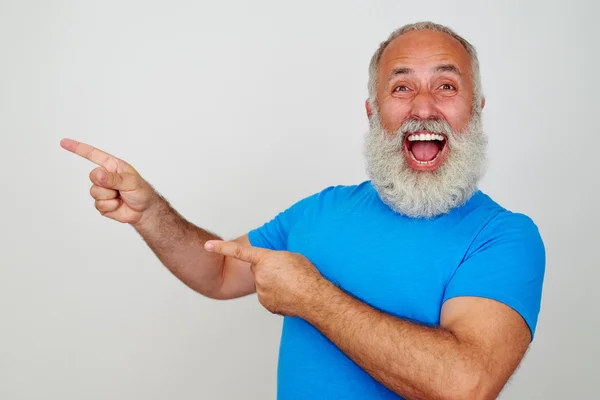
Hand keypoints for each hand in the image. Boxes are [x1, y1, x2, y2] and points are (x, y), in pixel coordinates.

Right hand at [60, 138, 156, 224]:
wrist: (144, 211)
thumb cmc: (141, 191)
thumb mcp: (131, 182)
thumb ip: (114, 178)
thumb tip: (98, 175)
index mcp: (112, 166)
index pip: (93, 155)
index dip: (78, 148)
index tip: (64, 142)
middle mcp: (105, 176)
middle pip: (93, 176)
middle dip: (106, 184)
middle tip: (120, 188)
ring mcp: (101, 190)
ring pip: (94, 192)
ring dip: (110, 197)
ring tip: (121, 197)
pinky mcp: (101, 203)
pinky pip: (99, 205)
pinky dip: (111, 206)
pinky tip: (118, 205)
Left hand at [204, 240, 323, 315]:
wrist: (313, 297)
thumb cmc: (306, 275)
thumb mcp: (292, 257)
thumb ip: (276, 258)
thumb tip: (272, 265)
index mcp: (265, 259)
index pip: (239, 252)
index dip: (221, 247)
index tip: (207, 245)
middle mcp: (259, 275)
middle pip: (258, 269)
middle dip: (267, 270)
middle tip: (285, 273)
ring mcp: (261, 291)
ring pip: (264, 284)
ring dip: (273, 283)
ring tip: (290, 284)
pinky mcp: (266, 303)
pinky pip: (268, 296)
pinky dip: (276, 295)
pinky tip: (288, 294)